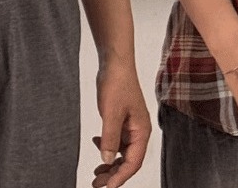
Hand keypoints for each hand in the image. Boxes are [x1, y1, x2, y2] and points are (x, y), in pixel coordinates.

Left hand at [90, 57, 149, 187]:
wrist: (114, 62)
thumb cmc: (117, 83)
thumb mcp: (110, 112)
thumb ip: (109, 137)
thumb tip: (106, 159)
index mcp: (141, 131)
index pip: (133, 162)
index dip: (120, 177)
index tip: (107, 187)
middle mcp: (138, 131)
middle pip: (128, 160)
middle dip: (113, 173)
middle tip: (97, 184)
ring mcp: (131, 126)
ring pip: (121, 152)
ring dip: (109, 162)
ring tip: (96, 172)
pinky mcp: (122, 120)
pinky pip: (116, 140)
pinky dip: (107, 146)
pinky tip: (96, 143)